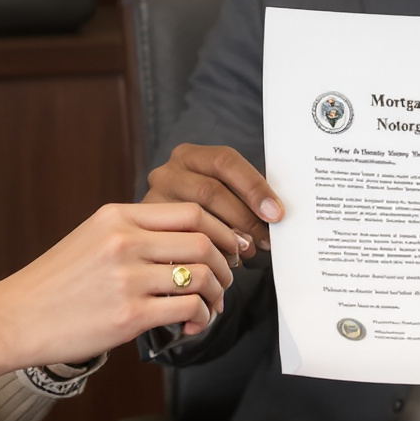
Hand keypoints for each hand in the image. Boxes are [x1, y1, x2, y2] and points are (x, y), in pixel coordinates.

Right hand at [0, 202, 237, 406]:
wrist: (13, 319)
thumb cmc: (53, 284)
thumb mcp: (90, 238)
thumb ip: (133, 232)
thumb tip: (186, 241)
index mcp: (116, 216)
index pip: (191, 210)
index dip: (223, 229)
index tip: (233, 246)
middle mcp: (123, 241)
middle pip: (202, 241)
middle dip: (225, 263)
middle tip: (226, 281)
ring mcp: (127, 278)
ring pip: (201, 276)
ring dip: (217, 295)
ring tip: (211, 307)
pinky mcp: (129, 315)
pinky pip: (188, 310)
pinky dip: (201, 319)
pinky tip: (192, 326)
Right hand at [144, 143, 281, 254]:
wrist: (155, 241)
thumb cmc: (204, 215)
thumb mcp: (219, 194)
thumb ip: (241, 197)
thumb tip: (272, 216)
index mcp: (189, 156)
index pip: (225, 161)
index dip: (253, 186)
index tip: (276, 213)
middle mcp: (166, 174)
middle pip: (210, 190)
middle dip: (244, 217)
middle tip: (265, 240)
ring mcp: (151, 202)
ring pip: (195, 219)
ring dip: (227, 238)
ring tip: (246, 252)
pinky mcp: (144, 232)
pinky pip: (182, 243)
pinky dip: (208, 255)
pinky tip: (222, 263)